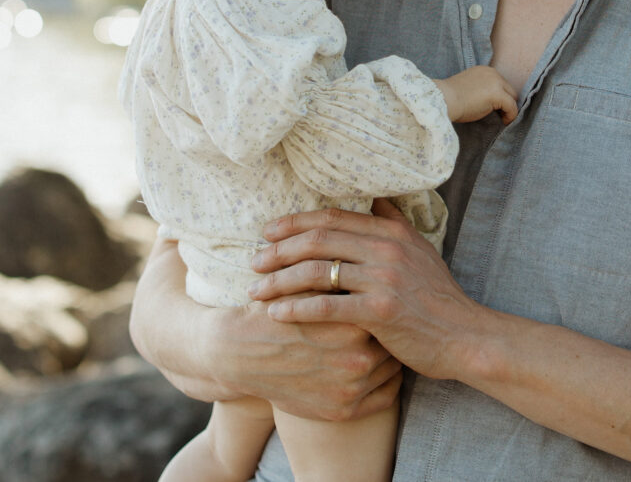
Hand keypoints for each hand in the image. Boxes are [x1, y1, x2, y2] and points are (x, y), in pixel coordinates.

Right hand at [131, 236, 400, 419]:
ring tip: (396, 337)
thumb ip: (333, 259)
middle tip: (401, 311)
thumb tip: (364, 220)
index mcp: (347, 321)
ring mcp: (352, 388)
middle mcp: (354, 358)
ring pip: (392, 369)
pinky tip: (386, 367)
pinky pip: (383, 398)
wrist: (230, 355)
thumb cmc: (265, 309)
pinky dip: (387, 384)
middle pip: (395, 339)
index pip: (388, 307)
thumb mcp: (299, 279)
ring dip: (396, 353)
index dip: (390, 295)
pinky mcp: (344, 410)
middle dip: (397, 325)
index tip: (394, 286)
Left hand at [248, 200, 491, 378]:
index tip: (267, 231)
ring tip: (256, 290)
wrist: (465, 336)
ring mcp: (384, 279)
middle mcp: (386, 248)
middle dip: (279, 250)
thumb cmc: (437, 298)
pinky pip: (326, 306)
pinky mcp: (380, 311)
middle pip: (318, 239)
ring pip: (317, 271)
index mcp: (392, 231)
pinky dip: (296, 308)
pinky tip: (276, 314)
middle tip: (253, 261)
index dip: (294, 222)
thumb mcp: (420, 251)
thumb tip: (374, 196)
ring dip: (279, 280)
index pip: (332, 218)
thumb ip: (393, 223)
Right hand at [434, 64, 517, 122]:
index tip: (496, 109)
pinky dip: (510, 116)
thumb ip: (481, 90)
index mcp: (484, 70)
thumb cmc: (450, 98)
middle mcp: (492, 73)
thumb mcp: (468, 88)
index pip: (500, 83)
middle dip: (506, 102)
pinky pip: (512, 107)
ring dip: (509, 109)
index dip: (500, 97)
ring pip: (512, 97)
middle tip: (499, 115)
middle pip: (509, 89)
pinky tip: (503, 122)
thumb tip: (492, 103)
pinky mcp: (497, 94)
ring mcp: (496, 82)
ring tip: (502, 119)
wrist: (443, 99)